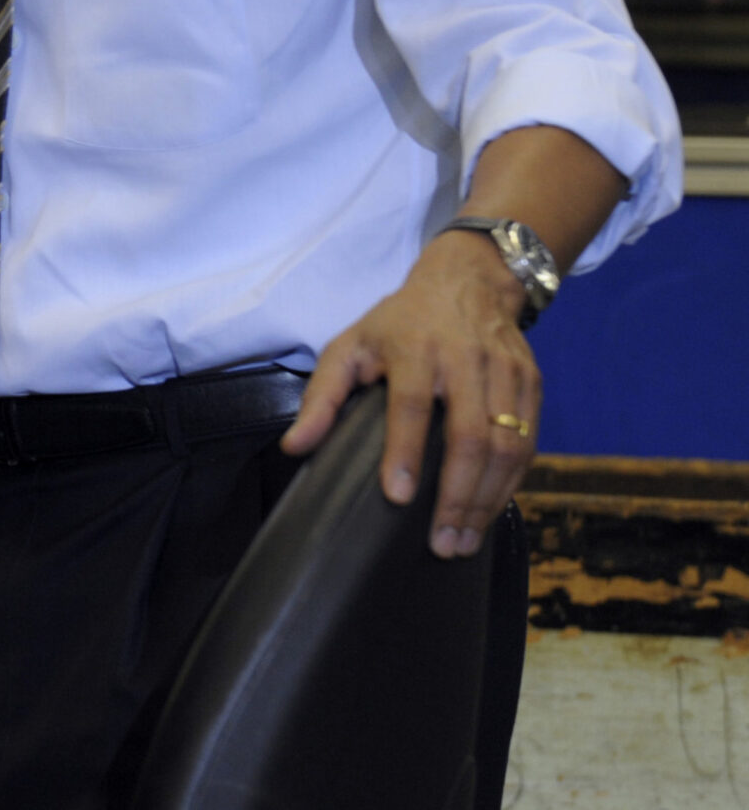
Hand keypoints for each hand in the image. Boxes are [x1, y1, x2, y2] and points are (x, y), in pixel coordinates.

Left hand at [279, 231, 537, 558]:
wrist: (468, 282)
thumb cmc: (399, 323)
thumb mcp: (350, 345)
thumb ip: (321, 396)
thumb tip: (294, 447)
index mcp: (416, 348)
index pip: (411, 405)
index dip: (405, 452)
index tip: (397, 496)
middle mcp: (466, 360)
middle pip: (470, 436)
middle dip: (457, 496)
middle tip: (442, 544)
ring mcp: (505, 372)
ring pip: (507, 446)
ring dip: (487, 500)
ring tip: (463, 540)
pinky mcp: (532, 384)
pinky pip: (528, 443)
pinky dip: (511, 483)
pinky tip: (489, 510)